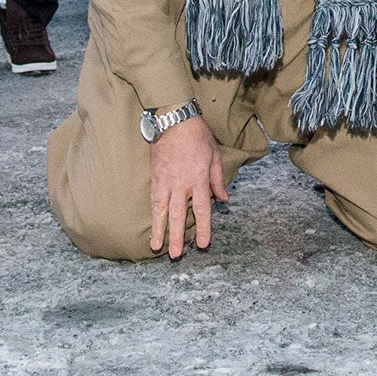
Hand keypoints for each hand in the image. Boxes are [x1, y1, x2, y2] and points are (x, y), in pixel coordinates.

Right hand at [148, 116, 225, 257]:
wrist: (174, 119)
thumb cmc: (198, 136)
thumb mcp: (214, 156)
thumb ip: (217, 180)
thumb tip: (224, 199)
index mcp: (198, 178)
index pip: (202, 209)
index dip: (203, 228)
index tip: (204, 244)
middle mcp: (180, 183)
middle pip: (178, 215)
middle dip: (177, 237)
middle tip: (176, 255)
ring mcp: (165, 181)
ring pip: (161, 211)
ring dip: (159, 230)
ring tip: (156, 247)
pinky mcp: (154, 177)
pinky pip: (153, 200)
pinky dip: (152, 215)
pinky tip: (152, 226)